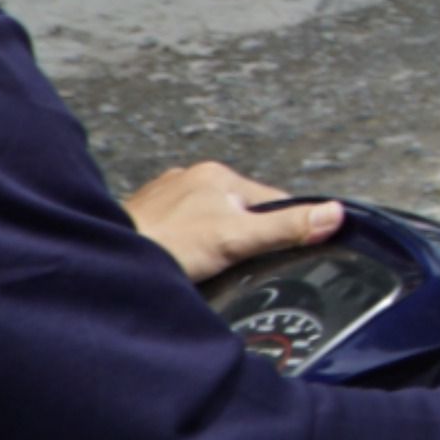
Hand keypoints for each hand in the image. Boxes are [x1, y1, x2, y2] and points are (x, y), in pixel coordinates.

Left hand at [127, 162, 339, 283]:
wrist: (106, 259)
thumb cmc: (166, 247)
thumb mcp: (238, 240)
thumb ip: (286, 228)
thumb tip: (333, 214)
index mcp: (218, 175)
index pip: (272, 201)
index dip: (280, 229)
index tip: (274, 252)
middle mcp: (191, 177)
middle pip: (240, 211)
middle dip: (242, 236)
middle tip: (232, 264)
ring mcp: (167, 195)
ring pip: (209, 219)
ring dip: (212, 241)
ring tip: (204, 264)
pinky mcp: (147, 214)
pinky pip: (182, 228)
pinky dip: (186, 244)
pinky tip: (181, 260)